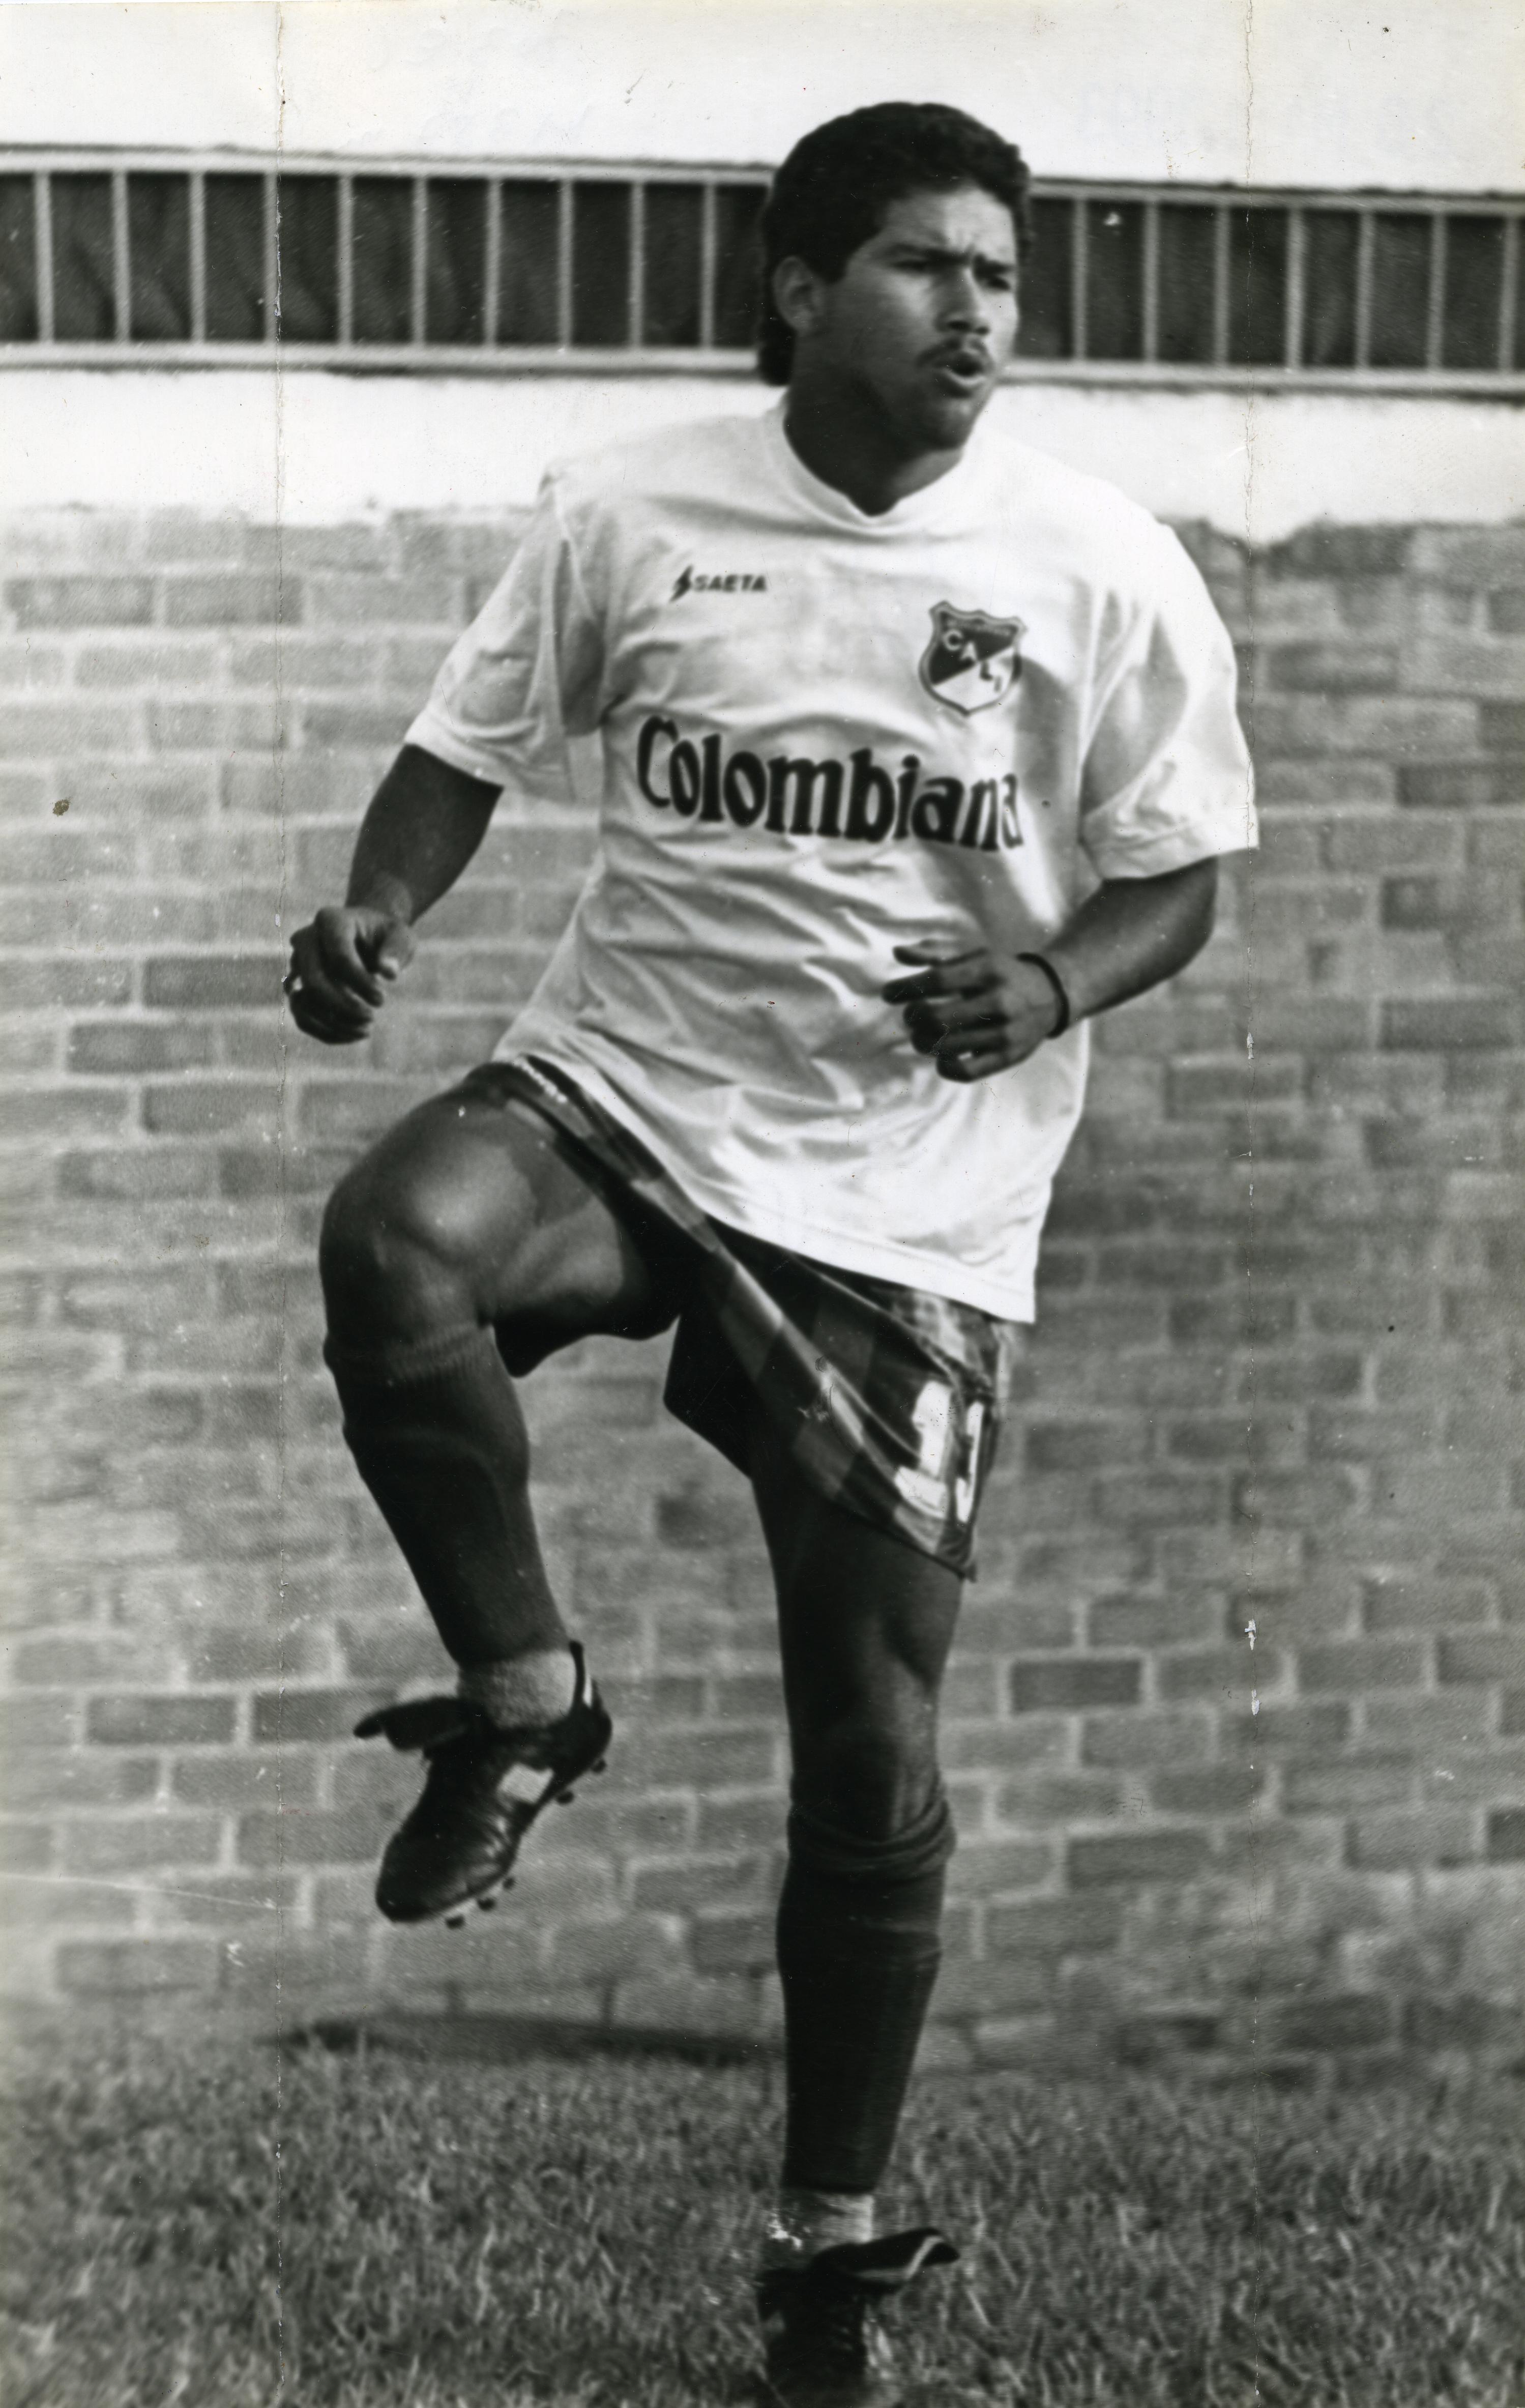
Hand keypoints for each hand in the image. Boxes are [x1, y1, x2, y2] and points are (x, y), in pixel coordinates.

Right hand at [283, 906, 415, 1044]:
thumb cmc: (386, 935)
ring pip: (302, 1002)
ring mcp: (298, 964)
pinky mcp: (299, 986)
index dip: (361, 983)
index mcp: (331, 920)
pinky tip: (352, 1035)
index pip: (339, 957)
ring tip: (365, 1030)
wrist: (368, 937)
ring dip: (333, 1024)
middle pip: (314, 980)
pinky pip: (302, 1016)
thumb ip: (396, 951)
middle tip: (371, 1017)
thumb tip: (389, 973)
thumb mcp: (401, 936)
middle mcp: (306, 940)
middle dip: (343, 1005)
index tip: (381, 998)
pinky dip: (324, 1032)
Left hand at [882, 942, 1063, 1082]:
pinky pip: (966, 1071)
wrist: (1051, 994)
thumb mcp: (973, 956)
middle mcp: (999, 1000)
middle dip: (913, 1018)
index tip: (888, 994)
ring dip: (922, 1042)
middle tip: (911, 1016)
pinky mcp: (1008, 1057)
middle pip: (936, 1017)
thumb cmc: (999, 973)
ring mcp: (1005, 1032)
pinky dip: (944, 1066)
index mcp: (988, 969)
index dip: (906, 989)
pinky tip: (940, 1055)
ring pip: (946, 1046)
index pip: (937, 980)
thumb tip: (897, 952)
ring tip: (921, 1035)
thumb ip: (935, 954)